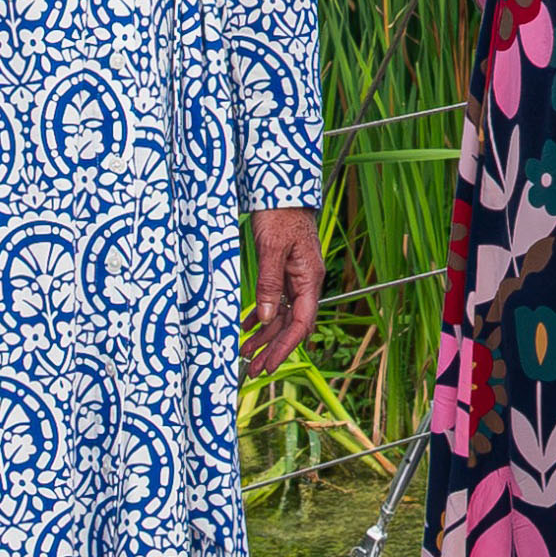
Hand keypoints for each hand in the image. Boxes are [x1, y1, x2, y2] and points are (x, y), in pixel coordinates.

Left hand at [241, 204, 322, 372]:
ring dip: (266, 335)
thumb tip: (269, 318)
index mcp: (309, 278)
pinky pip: (277, 299)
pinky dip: (263, 315)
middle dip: (273, 348)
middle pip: (292, 325)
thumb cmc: (280, 212)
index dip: (285, 348)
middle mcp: (306, 281)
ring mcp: (296, 276)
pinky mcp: (285, 269)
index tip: (268, 366)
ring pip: (283, 315)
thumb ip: (269, 283)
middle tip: (253, 369)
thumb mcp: (271, 248)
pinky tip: (249, 325)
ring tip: (246, 352)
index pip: (301, 324)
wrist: (283, 187)